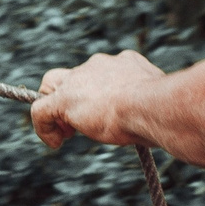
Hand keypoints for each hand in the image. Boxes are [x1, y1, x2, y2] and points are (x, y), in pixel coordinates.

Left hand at [31, 50, 163, 149]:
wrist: (154, 106)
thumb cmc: (164, 109)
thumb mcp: (158, 103)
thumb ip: (150, 104)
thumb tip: (156, 121)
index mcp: (124, 63)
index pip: (99, 70)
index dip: (94, 89)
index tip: (101, 110)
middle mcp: (99, 64)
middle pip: (72, 75)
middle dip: (72, 97)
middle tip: (80, 123)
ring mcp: (79, 79)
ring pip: (51, 86)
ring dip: (57, 110)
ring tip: (67, 133)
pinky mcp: (64, 99)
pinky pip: (40, 111)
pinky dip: (43, 127)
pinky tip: (55, 143)